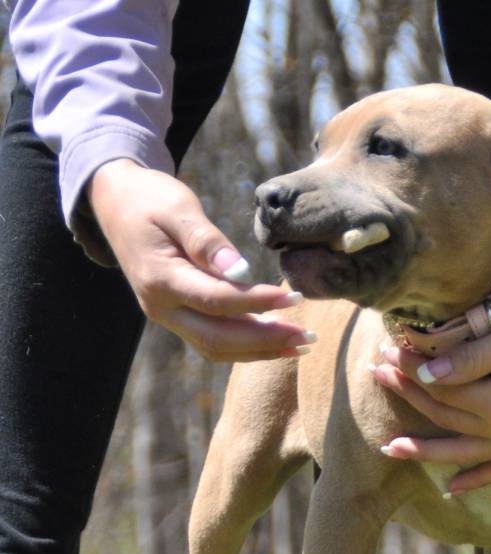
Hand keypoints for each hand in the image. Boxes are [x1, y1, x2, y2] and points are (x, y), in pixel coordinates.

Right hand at [88, 160, 313, 361]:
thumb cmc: (150, 199)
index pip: (218, 301)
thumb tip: (240, 271)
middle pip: (218, 339)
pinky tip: (277, 341)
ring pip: (216, 348)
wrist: (115, 203)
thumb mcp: (178, 207)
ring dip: (260, 351)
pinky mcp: (178, 317)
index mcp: (160, 279)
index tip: (295, 297)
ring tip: (301, 346)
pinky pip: (213, 342)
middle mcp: (161, 307)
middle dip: (266, 341)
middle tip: (307, 336)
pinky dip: (246, 347)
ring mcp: (168, 317)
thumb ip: (207, 241)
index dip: (258, 302)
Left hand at [370, 304, 490, 493]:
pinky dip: (476, 481)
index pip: (440, 389)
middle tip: (376, 376)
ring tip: (391, 449)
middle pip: (446, 418)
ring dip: (426, 452)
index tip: (385, 352)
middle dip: (409, 397)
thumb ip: (470, 359)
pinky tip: (453, 489)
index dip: (409, 371)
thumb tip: (426, 374)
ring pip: (464, 454)